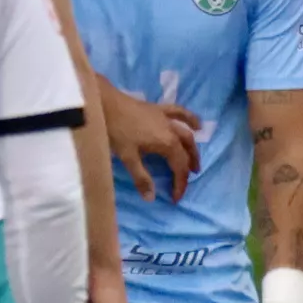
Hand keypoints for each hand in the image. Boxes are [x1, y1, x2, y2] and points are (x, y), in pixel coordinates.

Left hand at [102, 82, 205, 204]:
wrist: (105, 103)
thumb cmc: (116, 131)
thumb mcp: (128, 157)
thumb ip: (141, 178)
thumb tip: (151, 198)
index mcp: (167, 143)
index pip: (179, 167)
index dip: (180, 184)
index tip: (175, 198)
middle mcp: (172, 130)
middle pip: (186, 152)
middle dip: (188, 168)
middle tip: (188, 180)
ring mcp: (166, 118)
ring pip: (187, 134)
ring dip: (192, 149)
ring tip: (194, 161)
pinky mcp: (159, 109)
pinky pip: (180, 113)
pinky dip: (190, 119)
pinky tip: (197, 125)